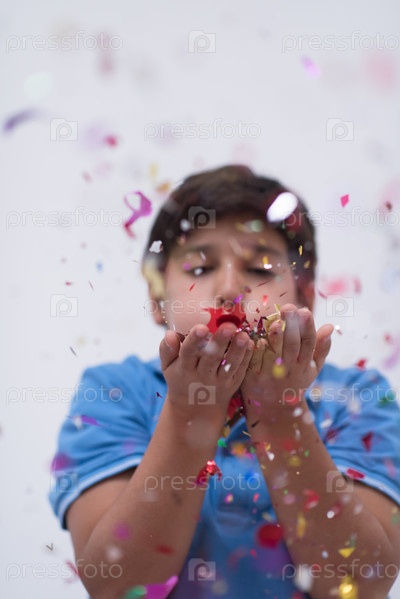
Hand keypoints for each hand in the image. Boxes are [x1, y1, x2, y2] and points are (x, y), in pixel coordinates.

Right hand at [159, 323, 253, 426]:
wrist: (196, 407)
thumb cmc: (180, 377)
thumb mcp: (167, 366)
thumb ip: (167, 349)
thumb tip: (169, 334)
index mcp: (184, 368)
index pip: (188, 353)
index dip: (194, 341)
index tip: (201, 327)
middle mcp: (202, 376)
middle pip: (212, 358)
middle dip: (220, 342)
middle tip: (228, 326)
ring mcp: (220, 381)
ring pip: (229, 365)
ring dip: (237, 350)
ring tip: (243, 335)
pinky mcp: (233, 383)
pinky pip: (241, 370)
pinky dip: (247, 357)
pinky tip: (251, 343)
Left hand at [240, 304, 333, 423]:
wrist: (274, 410)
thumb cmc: (295, 381)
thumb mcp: (312, 368)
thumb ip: (321, 348)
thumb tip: (329, 326)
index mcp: (304, 364)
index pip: (308, 343)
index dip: (308, 327)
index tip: (305, 311)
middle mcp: (290, 369)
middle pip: (292, 346)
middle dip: (292, 327)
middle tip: (289, 308)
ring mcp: (272, 374)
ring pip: (275, 354)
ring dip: (276, 338)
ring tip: (276, 321)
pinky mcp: (254, 378)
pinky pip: (256, 364)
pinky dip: (257, 352)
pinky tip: (256, 339)